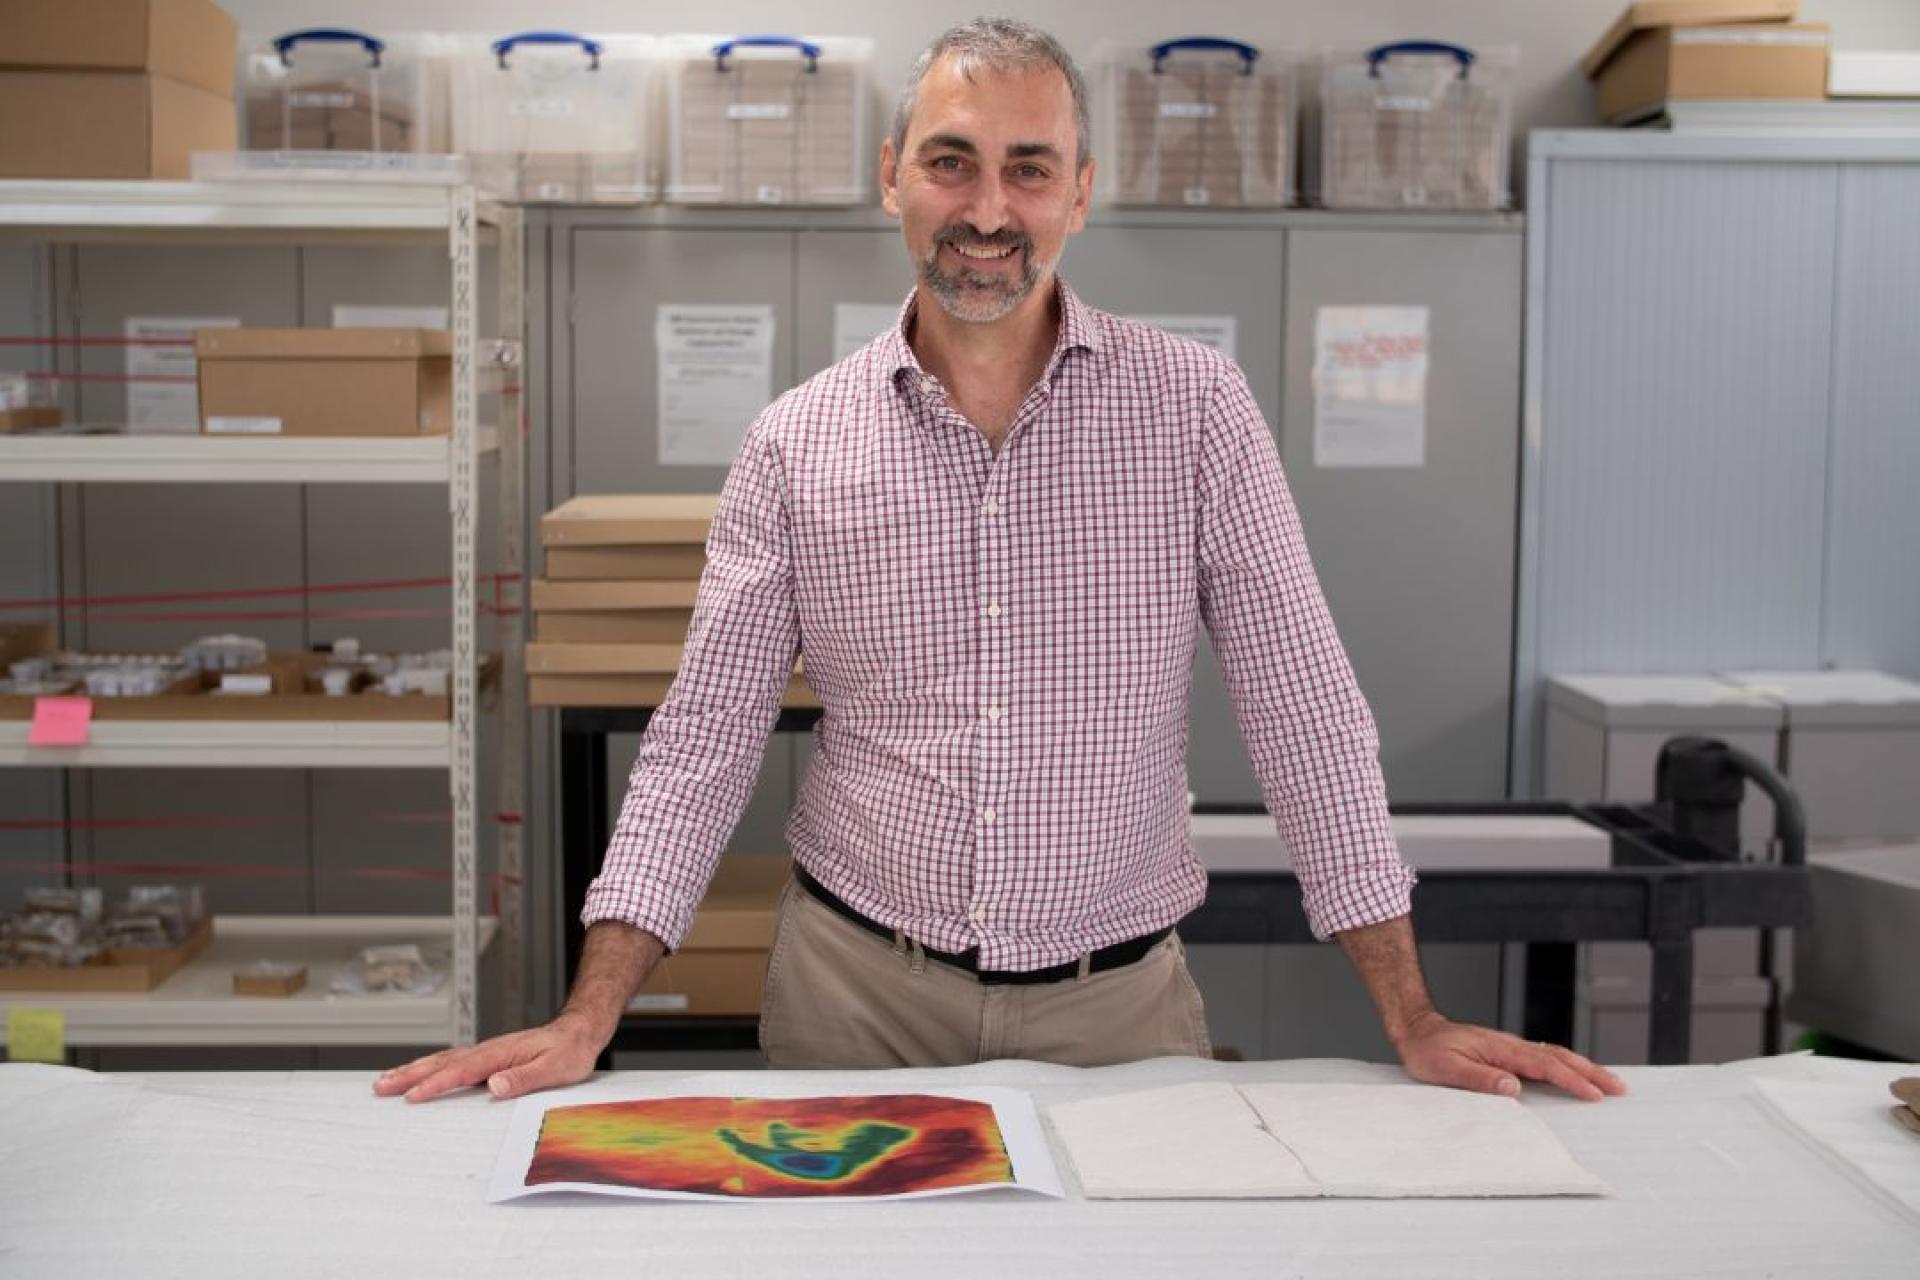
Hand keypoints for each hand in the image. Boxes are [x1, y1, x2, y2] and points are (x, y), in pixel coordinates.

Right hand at [373, 1012, 604, 1103]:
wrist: (579, 1032)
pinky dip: (429, 1068)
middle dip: (409, 1075)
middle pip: (441, 1063)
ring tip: (386, 1081)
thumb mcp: (554, 1068)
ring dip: (413, 1070)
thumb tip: (494, 1086)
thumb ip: (524, 1077)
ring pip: (442, 1061)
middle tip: (380, 1087)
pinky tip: (418, 1073)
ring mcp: (486, 1053)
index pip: (460, 1071)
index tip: (412, 1096)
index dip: (435, 1084)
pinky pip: (451, 1063)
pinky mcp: (488, 1058)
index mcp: (499, 1054)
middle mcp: (488, 1051)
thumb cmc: (569, 1052)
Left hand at [1392, 1010, 1628, 1101]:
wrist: (1417, 1030)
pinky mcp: (1508, 1053)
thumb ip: (1479, 1078)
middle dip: (1591, 1072)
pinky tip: (1575, 1072)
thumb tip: (1514, 1088)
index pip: (1545, 1066)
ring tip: (1609, 1081)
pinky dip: (1567, 1064)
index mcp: (1501, 1049)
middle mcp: (1511, 1046)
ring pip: (1556, 1055)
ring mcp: (1511, 1048)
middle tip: (1619, 1087)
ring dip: (1584, 1067)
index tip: (1594, 1093)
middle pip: (1560, 1057)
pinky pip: (1545, 1057)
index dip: (1572, 1080)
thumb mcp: (1446, 1068)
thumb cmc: (1429, 1051)